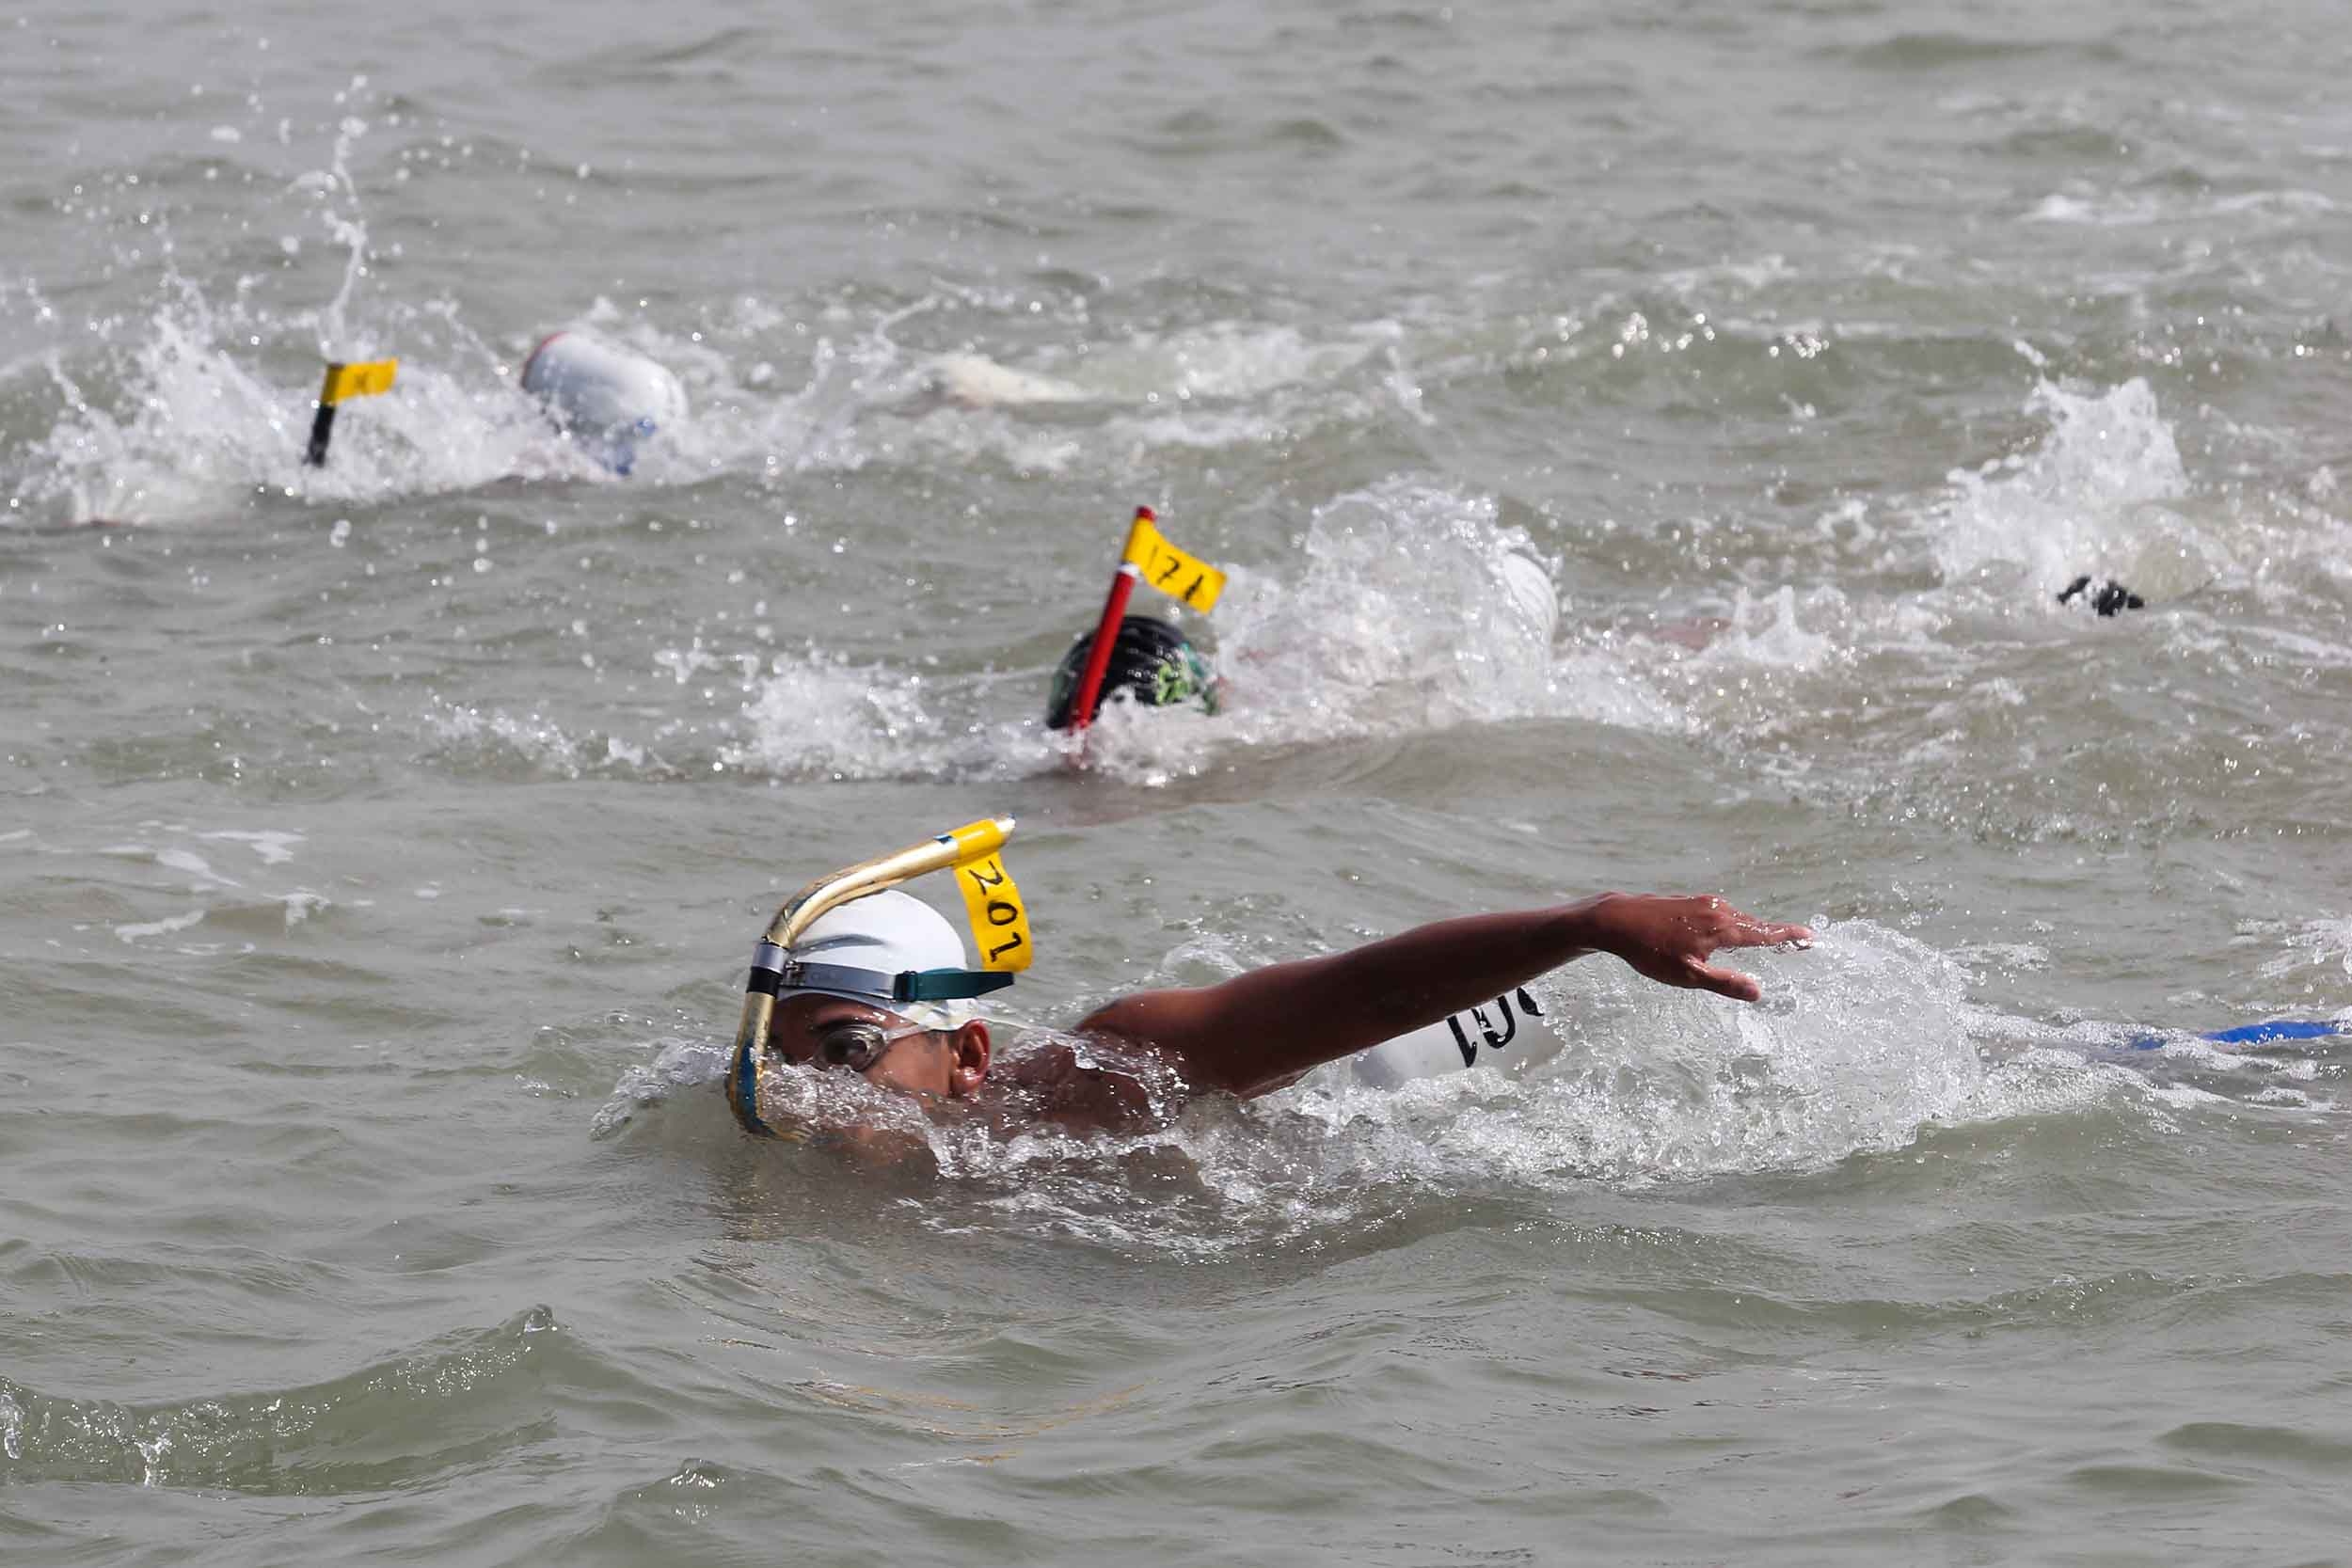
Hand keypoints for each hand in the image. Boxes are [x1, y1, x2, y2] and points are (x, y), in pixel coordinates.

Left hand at [1588, 893, 1811, 1002]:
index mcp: (1722, 929)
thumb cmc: (1650, 952)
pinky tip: (1732, 933)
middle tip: (1801, 941)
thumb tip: (1758, 993)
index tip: (1812, 937)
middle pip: (1755, 925)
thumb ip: (1724, 984)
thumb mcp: (1687, 976)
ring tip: (1773, 938)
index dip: (1789, 936)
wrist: (1617, 920)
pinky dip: (1735, 924)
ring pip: (1737, 919)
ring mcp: (1704, 903)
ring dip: (1754, 929)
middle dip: (1777, 934)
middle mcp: (1718, 911)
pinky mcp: (1691, 902)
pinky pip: (1723, 914)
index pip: (1764, 933)